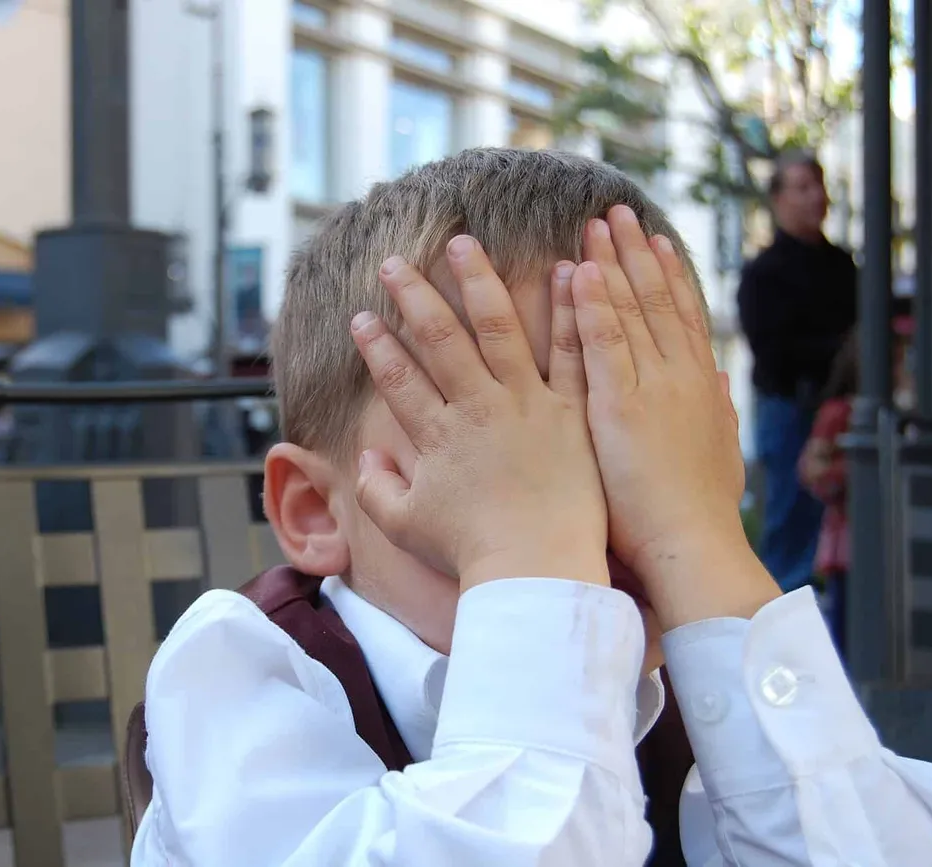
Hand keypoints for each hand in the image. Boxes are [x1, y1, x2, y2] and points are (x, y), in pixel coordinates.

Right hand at [349, 235, 608, 591]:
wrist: (538, 571)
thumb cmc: (472, 555)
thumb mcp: (407, 527)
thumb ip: (377, 489)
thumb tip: (364, 458)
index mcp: (438, 436)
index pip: (398, 378)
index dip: (375, 345)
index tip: (359, 316)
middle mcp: (478, 409)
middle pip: (440, 339)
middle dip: (413, 296)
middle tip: (394, 261)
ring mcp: (528, 405)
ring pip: (499, 328)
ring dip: (479, 281)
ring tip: (464, 244)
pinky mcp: (573, 412)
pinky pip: (572, 352)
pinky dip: (570, 310)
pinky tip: (568, 270)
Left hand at [570, 206, 778, 626]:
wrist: (691, 547)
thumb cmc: (696, 513)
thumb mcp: (717, 453)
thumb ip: (717, 412)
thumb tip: (723, 381)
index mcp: (699, 388)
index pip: (681, 317)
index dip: (667, 274)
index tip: (653, 238)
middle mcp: (679, 377)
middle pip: (656, 300)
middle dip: (634, 253)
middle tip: (615, 211)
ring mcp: (652, 388)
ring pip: (631, 311)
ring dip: (612, 263)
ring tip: (594, 223)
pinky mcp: (621, 407)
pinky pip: (605, 344)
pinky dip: (595, 305)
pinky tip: (582, 270)